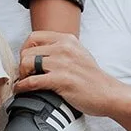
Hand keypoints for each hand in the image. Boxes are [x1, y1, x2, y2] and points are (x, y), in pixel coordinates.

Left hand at [13, 31, 128, 115]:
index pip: (34, 36)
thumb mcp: (78, 54)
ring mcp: (63, 63)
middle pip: (27, 51)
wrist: (108, 94)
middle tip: (25, 75)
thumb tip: (38, 52)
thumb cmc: (92, 78)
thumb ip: (61, 49)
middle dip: (22, 64)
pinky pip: (32, 81)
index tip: (26, 61)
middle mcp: (64, 48)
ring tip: (25, 82)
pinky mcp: (61, 80)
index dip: (25, 49)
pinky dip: (22, 87)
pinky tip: (22, 90)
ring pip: (26, 63)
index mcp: (67, 40)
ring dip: (21, 75)